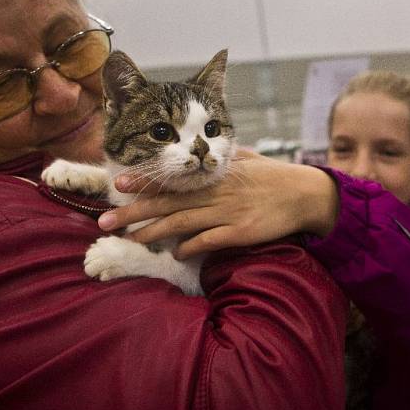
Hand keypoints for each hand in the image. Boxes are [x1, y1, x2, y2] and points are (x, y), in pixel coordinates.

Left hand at [97, 149, 339, 258]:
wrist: (305, 194)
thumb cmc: (273, 176)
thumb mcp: (244, 159)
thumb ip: (219, 160)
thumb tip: (202, 157)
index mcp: (214, 174)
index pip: (172, 178)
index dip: (143, 181)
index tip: (118, 183)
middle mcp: (215, 192)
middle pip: (167, 202)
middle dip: (133, 211)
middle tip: (105, 220)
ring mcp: (227, 212)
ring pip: (181, 222)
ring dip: (152, 232)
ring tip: (129, 238)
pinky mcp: (240, 232)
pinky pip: (208, 241)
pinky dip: (189, 247)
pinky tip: (174, 253)